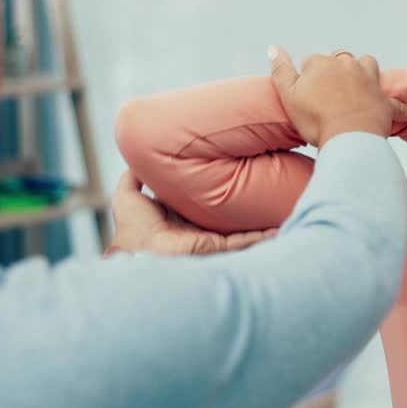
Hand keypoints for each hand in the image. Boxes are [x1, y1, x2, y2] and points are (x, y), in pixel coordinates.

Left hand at [109, 170, 276, 255]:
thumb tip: (140, 157)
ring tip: (280, 206)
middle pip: (225, 212)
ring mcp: (210, 237)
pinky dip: (263, 236)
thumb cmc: (132, 226)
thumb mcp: (126, 194)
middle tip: (261, 185)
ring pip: (241, 227)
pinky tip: (279, 229)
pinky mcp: (218, 247)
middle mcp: (197, 225)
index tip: (228, 170)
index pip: (201, 197)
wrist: (139, 250)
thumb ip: (134, 176)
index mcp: (179, 213)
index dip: (214, 185)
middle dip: (242, 204)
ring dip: (258, 220)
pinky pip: (245, 240)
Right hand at [269, 46, 393, 147]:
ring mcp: (369, 80)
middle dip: (335, 73)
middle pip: (340, 60)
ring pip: (367, 66)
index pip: (311, 63)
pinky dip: (404, 107)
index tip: (308, 96)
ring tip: (357, 91)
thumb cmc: (316, 120)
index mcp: (322, 64)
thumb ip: (280, 69)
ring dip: (363, 74)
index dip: (308, 79)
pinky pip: (396, 102)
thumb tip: (273, 47)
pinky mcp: (384, 100)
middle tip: (329, 97)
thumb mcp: (288, 94)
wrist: (348, 138)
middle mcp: (347, 65)